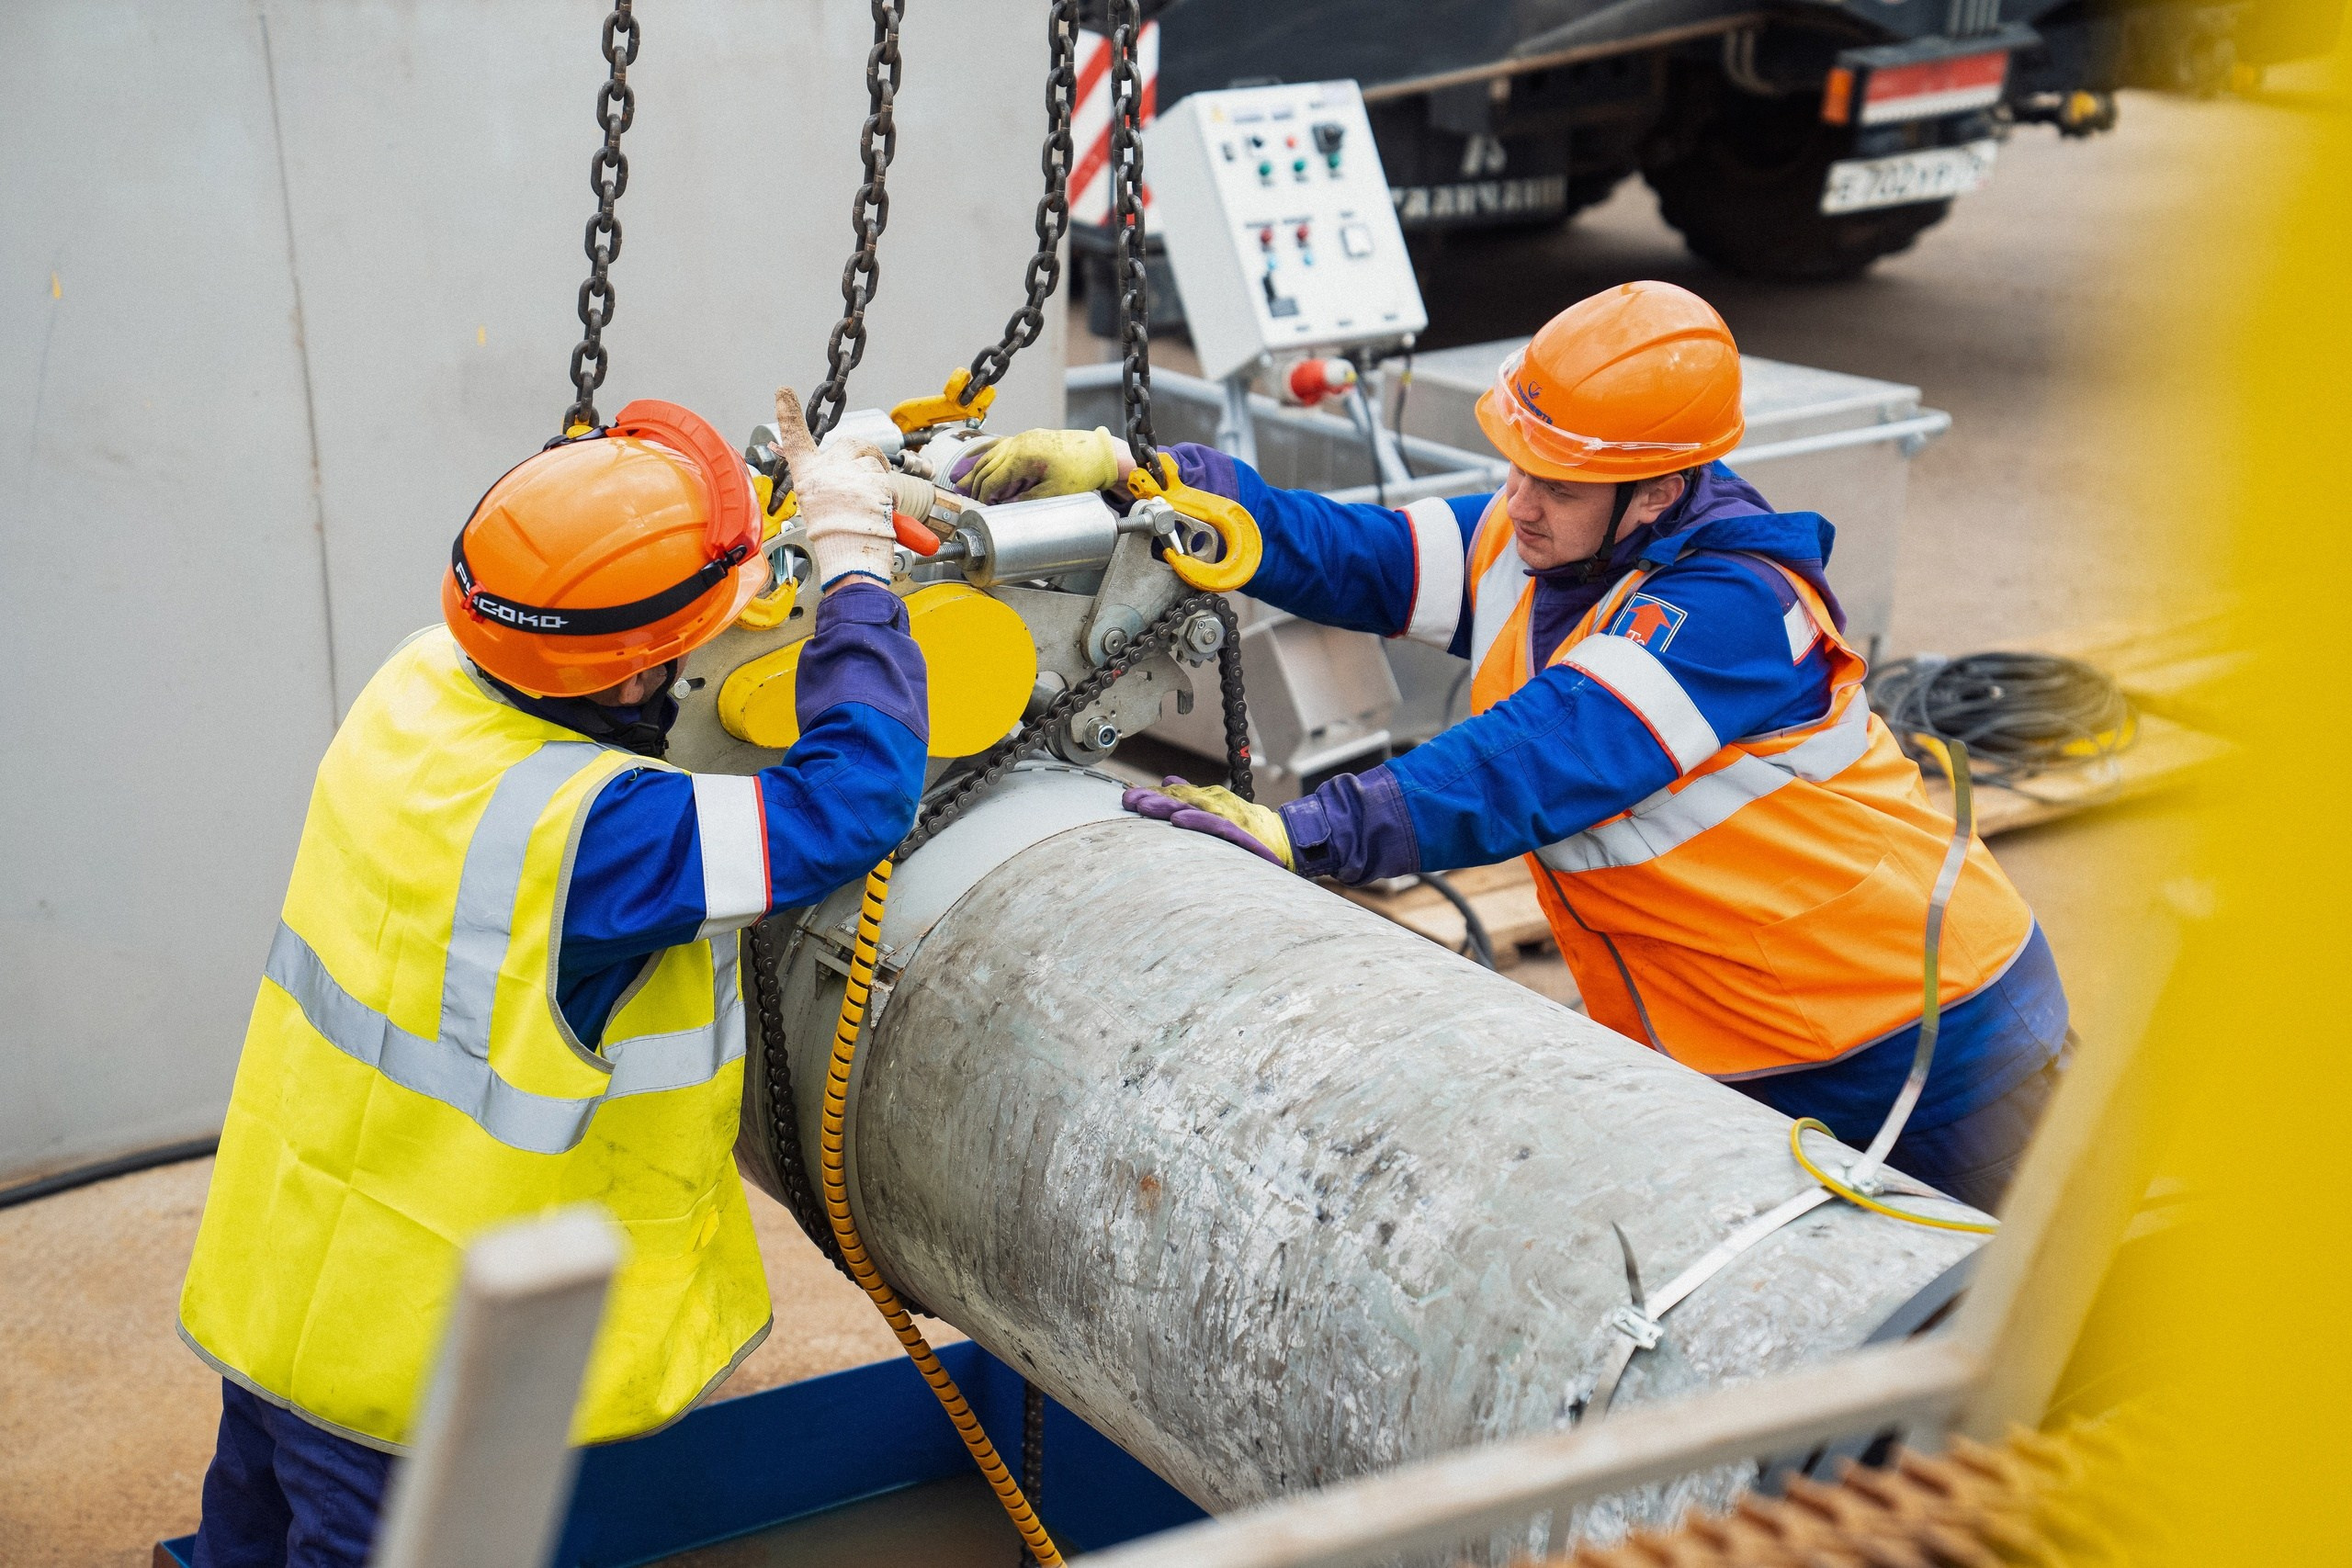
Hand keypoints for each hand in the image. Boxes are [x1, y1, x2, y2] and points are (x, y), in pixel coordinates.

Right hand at [771, 387, 895, 586]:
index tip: (784, 392)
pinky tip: (882, 512)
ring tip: (872, 507)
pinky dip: (891, 496)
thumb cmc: (834, 535)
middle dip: (866, 453)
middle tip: (870, 473)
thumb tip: (842, 475)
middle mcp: (826, 469)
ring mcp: (851, 472)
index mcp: (807, 475)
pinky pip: (888, 481)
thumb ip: (827, 482)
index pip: (795, 439)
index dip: (789, 415)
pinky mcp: (875, 479)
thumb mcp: (818, 504)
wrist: (850, 553)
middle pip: (852, 444)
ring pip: (874, 466)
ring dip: (880, 483)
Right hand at [948, 427, 1127, 504]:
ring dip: (977, 469)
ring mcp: (1023, 438)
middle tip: (967, 499)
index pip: (992, 478)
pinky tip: (976, 457)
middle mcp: (1019, 443)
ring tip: (963, 482)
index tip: (980, 507)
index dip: (983, 495)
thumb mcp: (1054, 493)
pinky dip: (987, 452)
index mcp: (1023, 457)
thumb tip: (1006, 507)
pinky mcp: (1029, 437)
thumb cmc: (1082, 471)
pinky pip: (1001, 444)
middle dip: (975, 483)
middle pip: (986, 465)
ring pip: (991, 454)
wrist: (1100, 453)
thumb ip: (1027, 500)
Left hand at [1121, 778, 1292, 869]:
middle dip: (1151, 798)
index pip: (1175, 793)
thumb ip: (1192, 795)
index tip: (1127, 797)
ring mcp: (1227, 816)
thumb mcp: (1218, 809)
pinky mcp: (1238, 831)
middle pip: (1178, 797)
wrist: (1286, 838)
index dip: (1151, 794)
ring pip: (1192, 807)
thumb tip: (1167, 780)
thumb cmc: (1250, 826)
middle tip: (1127, 800)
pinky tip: (1177, 819)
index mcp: (1208, 798)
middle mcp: (1215, 802)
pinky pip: (1213, 825)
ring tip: (1143, 806)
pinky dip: (1195, 820)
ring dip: (1166, 805)